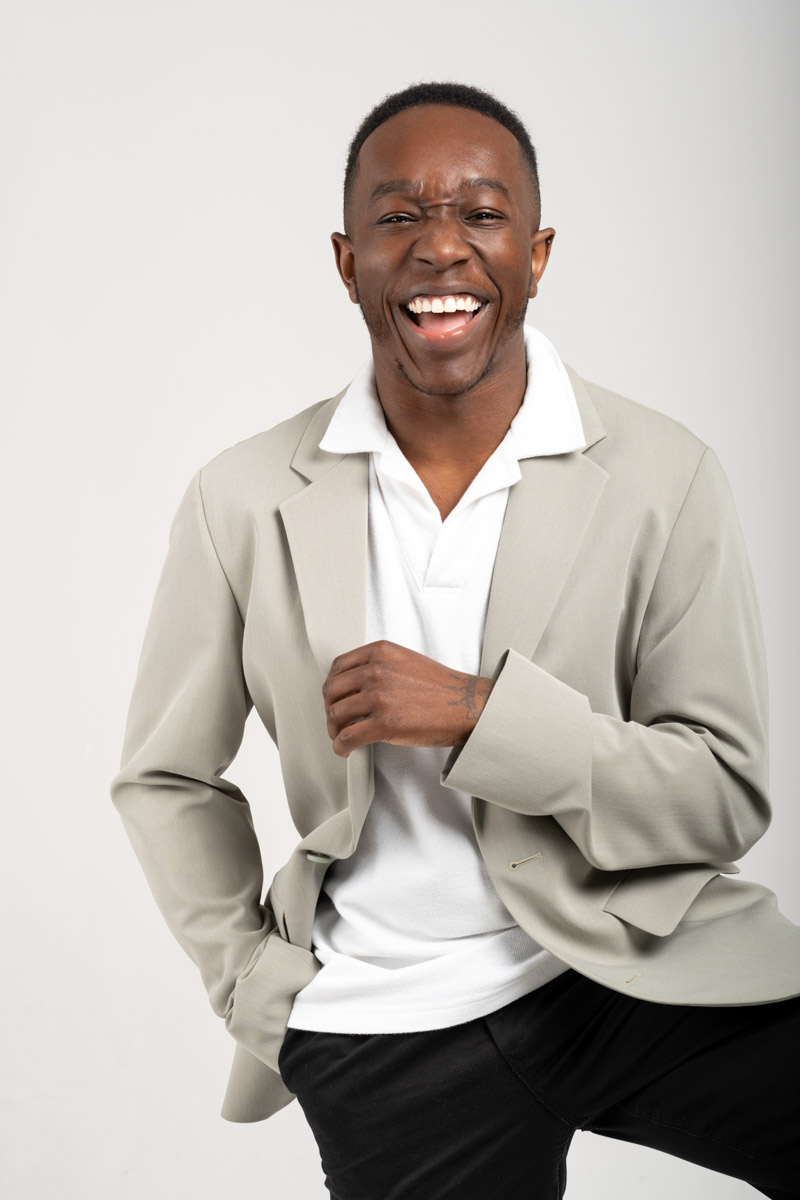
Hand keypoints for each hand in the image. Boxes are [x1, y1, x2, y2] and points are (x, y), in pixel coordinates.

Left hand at [322, 640, 494, 757]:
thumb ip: (380, 665)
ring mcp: (379, 696)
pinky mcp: (384, 723)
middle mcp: (376, 671)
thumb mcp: (406, 661)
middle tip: (335, 721)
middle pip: (333, 691)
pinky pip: (348, 737)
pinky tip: (345, 750)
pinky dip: (341, 747)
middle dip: (330, 708)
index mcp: (381, 652)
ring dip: (334, 730)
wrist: (466, 706)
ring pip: (336, 715)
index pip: (339, 666)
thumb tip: (356, 683)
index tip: (334, 697)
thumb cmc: (442, 688)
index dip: (332, 686)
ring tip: (340, 738)